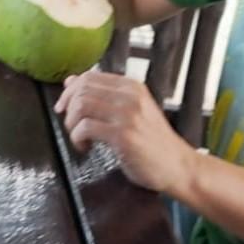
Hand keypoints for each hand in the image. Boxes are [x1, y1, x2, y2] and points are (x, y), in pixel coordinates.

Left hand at [55, 71, 196, 195]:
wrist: (179, 166)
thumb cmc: (154, 142)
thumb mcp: (133, 110)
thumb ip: (105, 96)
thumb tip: (70, 81)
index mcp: (132, 86)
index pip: (89, 77)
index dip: (70, 91)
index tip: (64, 107)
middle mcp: (130, 96)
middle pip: (82, 90)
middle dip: (68, 108)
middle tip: (70, 126)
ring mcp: (128, 115)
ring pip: (80, 106)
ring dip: (71, 124)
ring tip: (79, 138)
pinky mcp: (123, 135)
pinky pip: (85, 128)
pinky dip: (77, 139)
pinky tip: (86, 148)